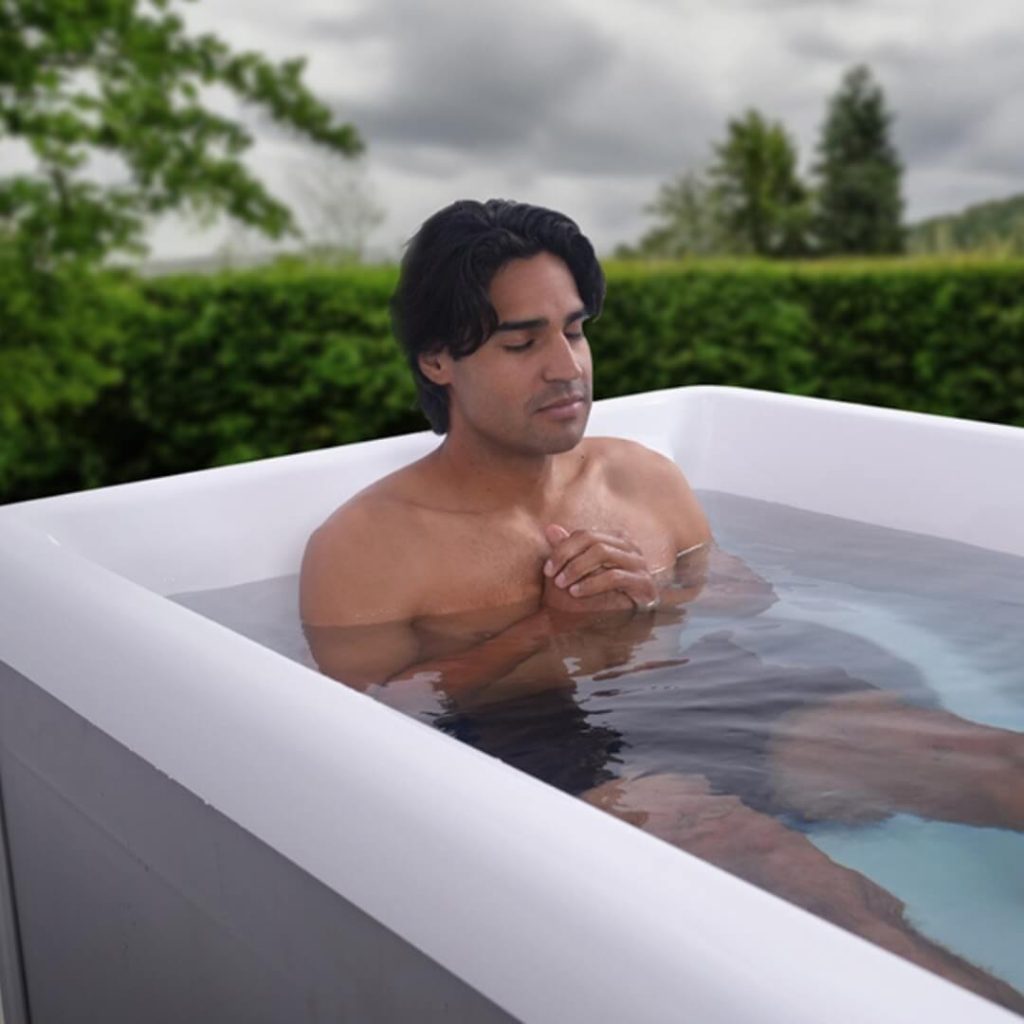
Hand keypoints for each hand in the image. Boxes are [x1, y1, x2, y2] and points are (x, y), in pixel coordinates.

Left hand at [542, 524, 658, 614]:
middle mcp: (630, 546)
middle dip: (567, 557)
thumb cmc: (600, 594)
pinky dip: (591, 583)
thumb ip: (568, 550)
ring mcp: (639, 563)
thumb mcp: (579, 572)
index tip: (547, 569)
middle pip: (593, 540)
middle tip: (552, 576)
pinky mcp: (643, 582)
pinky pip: (614, 576)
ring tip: (562, 585)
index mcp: (616, 539)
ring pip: (603, 553)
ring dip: (577, 568)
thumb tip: (550, 528)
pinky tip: (576, 593)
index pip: (585, 534)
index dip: (562, 549)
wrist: (629, 621)